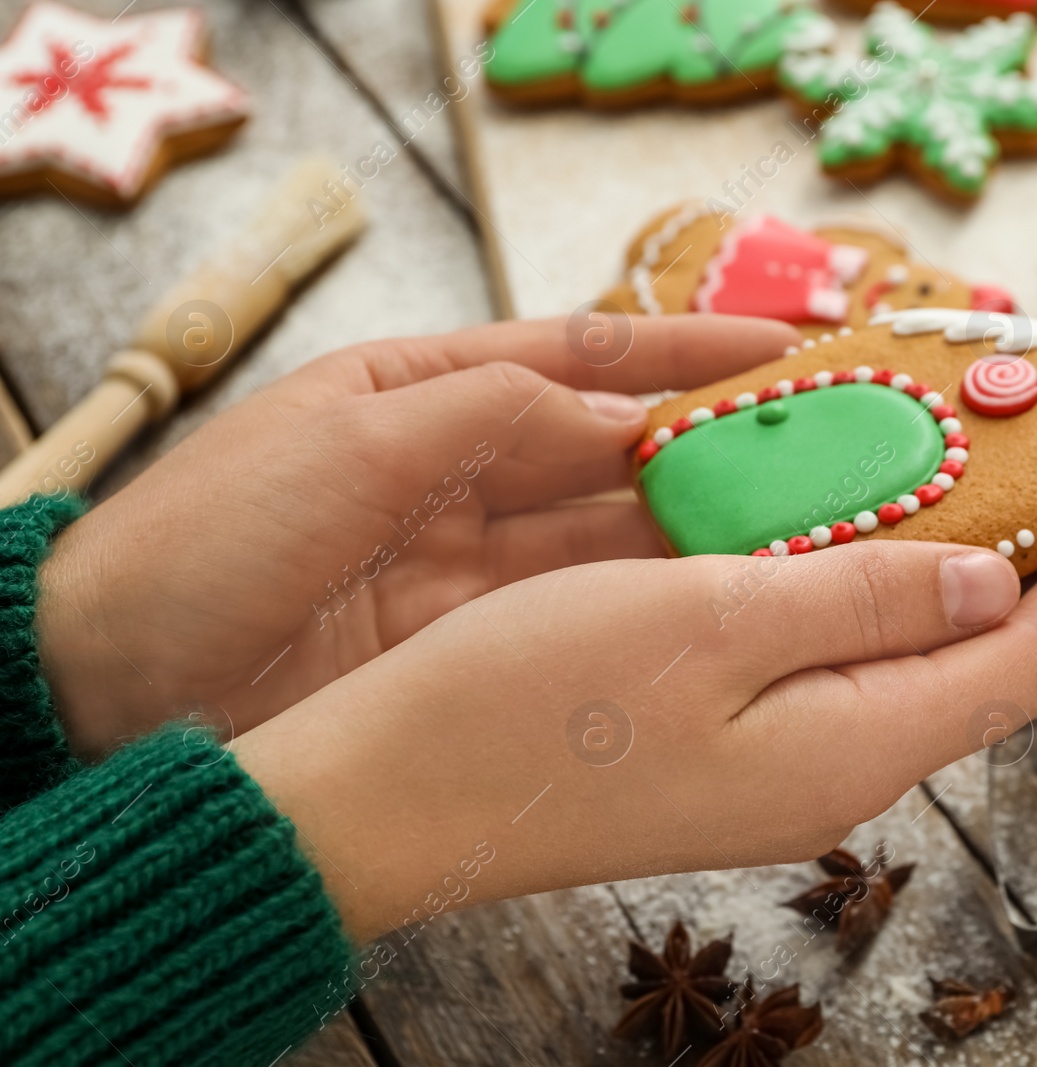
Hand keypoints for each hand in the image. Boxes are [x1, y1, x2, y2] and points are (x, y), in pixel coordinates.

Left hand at [35, 315, 800, 755]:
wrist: (110, 686)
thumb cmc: (208, 539)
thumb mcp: (347, 444)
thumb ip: (490, 411)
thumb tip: (628, 412)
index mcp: (427, 391)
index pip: (586, 357)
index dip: (692, 350)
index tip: (792, 347)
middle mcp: (465, 472)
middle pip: (619, 453)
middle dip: (722, 450)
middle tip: (834, 457)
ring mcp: (473, 565)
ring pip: (615, 539)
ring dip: (705, 534)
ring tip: (810, 535)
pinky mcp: (470, 645)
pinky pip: (581, 612)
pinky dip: (653, 606)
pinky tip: (726, 605)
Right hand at [231, 484, 1036, 940]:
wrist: (391, 797)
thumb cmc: (532, 705)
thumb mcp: (711, 621)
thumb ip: (865, 601)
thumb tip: (990, 583)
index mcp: (855, 744)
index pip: (1030, 659)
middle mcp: (834, 770)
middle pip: (979, 662)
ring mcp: (777, 769)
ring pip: (907, 658)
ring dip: (948, 571)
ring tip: (965, 478)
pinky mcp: (722, 752)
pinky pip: (834, 664)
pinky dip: (863, 591)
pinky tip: (838, 532)